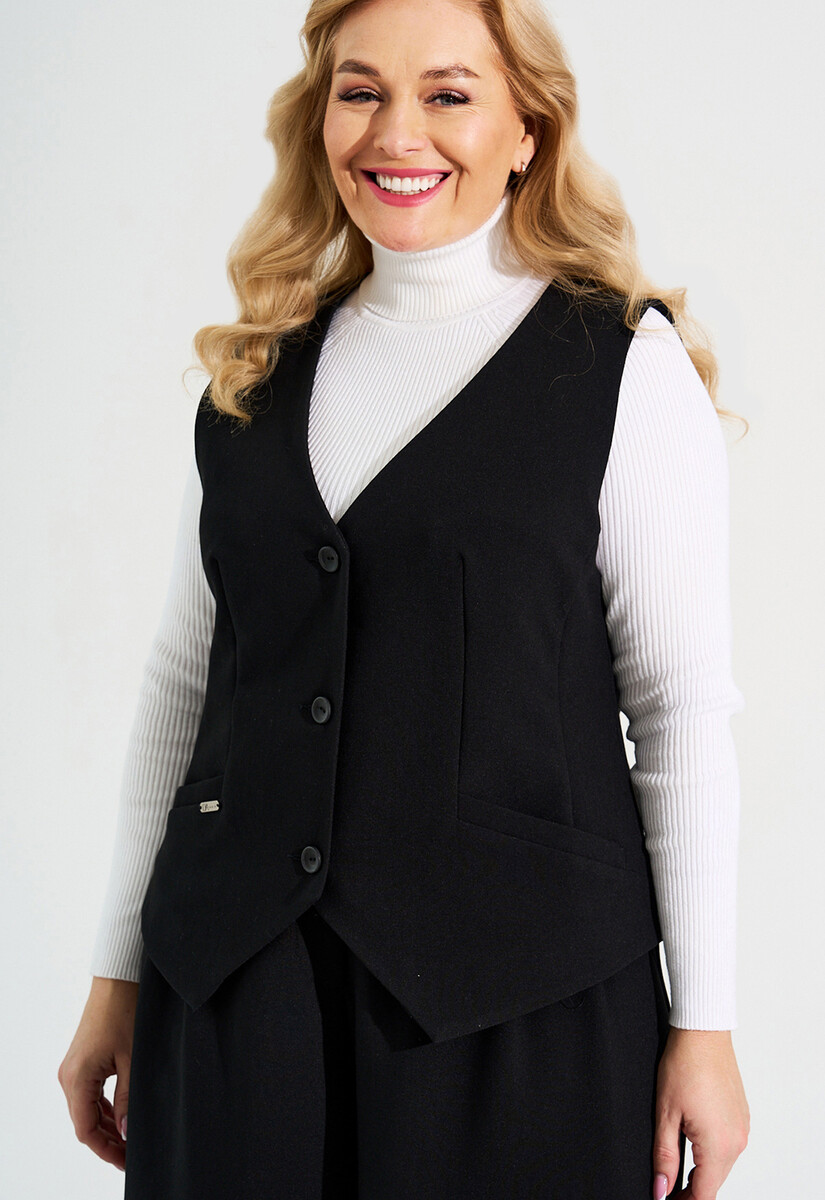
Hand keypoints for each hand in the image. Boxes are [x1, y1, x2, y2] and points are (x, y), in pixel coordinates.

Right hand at [58, 976, 139, 1171]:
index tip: (126, 1161)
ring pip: (88, 1109)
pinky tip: (124, 1114)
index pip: (86, 1130)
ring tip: (131, 1139)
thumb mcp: (133, 1061)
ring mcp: (74, 1068)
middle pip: (85, 1122)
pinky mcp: (83, 1060)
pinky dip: (106, 1108)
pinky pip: (91, 1094)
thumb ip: (128, 1099)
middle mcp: (69, 1076)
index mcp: (77, 1079)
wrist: (118, 980)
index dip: (105, 1150)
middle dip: (108, 1141)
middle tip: (132, 1155)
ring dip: (108, 1125)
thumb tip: (127, 1134)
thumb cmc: (125, 1013)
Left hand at [652, 1027, 748, 1198]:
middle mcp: (736, 1141)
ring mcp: (742, 1129)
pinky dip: (712, 1153)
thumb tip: (661, 1189)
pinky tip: (693, 1143)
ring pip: (721, 1166)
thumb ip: (664, 1157)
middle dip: (691, 1190)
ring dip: (701, 1171)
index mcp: (718, 1145)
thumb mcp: (665, 1113)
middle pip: (714, 1183)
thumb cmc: (684, 1065)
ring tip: (676, 1167)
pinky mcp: (742, 1117)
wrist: (703, 1033)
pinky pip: (728, 1146)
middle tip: (666, 1187)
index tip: (667, 1199)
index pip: (704, 1194)